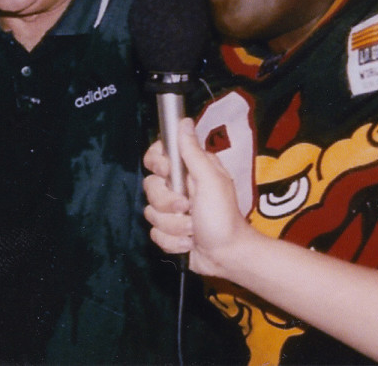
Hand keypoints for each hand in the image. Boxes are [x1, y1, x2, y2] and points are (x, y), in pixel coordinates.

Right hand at [143, 119, 255, 277]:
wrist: (228, 257)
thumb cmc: (223, 216)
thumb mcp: (210, 180)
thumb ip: (193, 152)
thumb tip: (183, 121)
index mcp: (188, 170)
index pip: (157, 155)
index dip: (157, 164)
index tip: (168, 173)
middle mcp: (177, 187)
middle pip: (150, 186)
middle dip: (168, 203)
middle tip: (188, 208)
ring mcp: (171, 210)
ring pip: (151, 213)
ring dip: (174, 226)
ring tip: (193, 230)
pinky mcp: (168, 231)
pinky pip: (154, 233)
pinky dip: (173, 241)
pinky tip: (189, 243)